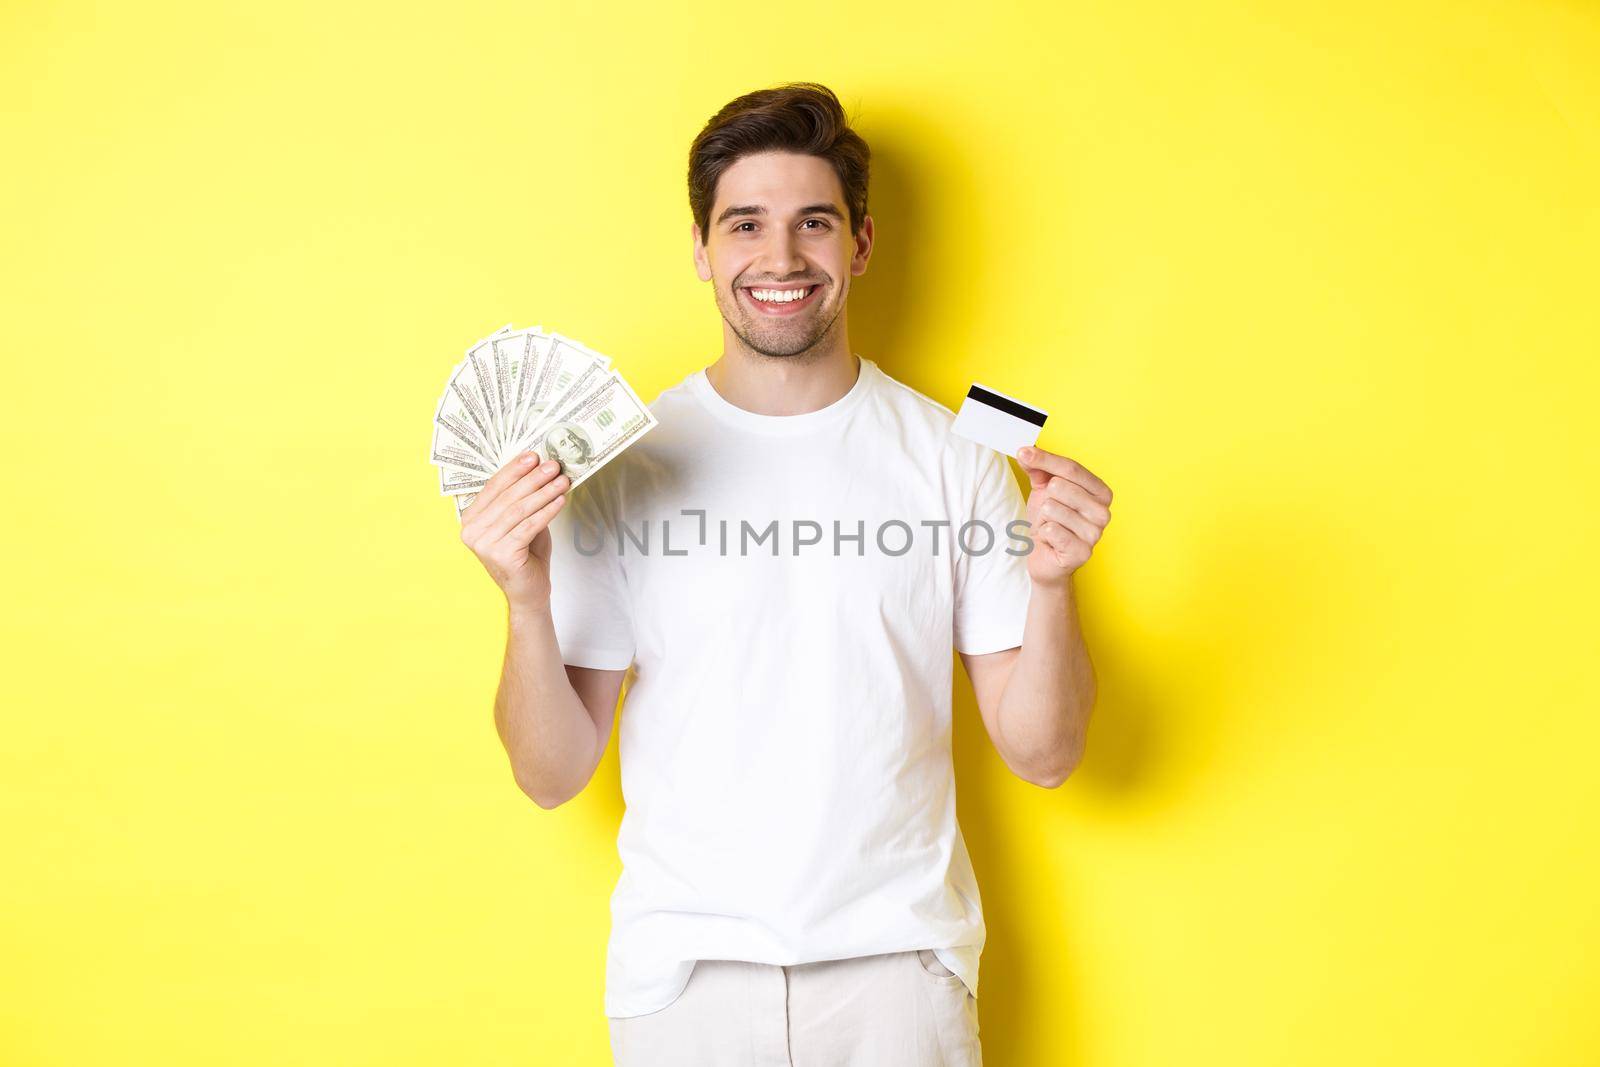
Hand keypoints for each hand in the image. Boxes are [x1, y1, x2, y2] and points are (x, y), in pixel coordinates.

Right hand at [459, 451, 570, 609]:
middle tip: (553, 466)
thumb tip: (539, 467)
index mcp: (471, 518)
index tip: (534, 456)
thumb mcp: (521, 521)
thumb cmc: (526, 554)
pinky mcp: (501, 555)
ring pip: (518, 510)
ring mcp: (484, 544)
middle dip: (533, 479)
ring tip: (562, 481)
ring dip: (543, 493)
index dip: (514, 470)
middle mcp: (472, 531)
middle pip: (507, 497)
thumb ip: (522, 498)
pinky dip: (546, 511)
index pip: (493, 487)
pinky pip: (528, 526)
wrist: (528, 591)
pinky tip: (560, 501)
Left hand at [1015, 445, 1112, 587]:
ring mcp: (1095, 533)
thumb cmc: (1050, 522)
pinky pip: (1050, 530)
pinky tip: (1051, 541)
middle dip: (1045, 499)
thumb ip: (1038, 469)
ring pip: (1052, 508)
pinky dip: (1043, 534)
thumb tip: (1026, 452)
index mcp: (1100, 492)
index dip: (1044, 459)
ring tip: (1051, 528)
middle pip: (1060, 486)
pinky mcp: (1082, 552)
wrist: (1045, 557)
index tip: (1023, 452)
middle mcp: (1103, 512)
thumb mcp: (1043, 490)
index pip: (1071, 468)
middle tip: (1049, 515)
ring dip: (1043, 519)